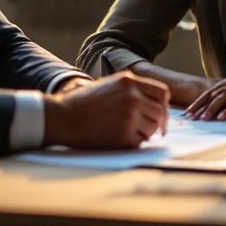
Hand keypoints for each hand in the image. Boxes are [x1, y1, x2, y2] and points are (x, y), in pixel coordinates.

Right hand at [43, 72, 169, 148]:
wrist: (62, 117)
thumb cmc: (83, 103)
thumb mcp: (109, 86)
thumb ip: (131, 90)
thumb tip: (153, 103)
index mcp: (129, 82)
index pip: (162, 93)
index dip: (163, 106)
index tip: (160, 116)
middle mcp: (132, 97)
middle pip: (160, 113)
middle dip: (157, 124)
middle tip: (151, 132)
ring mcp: (129, 116)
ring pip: (151, 129)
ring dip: (144, 135)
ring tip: (127, 133)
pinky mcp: (123, 135)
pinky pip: (139, 142)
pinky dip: (132, 144)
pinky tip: (117, 139)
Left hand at [185, 71, 225, 120]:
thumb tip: (215, 111)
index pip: (213, 89)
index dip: (200, 100)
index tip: (189, 111)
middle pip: (216, 92)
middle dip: (201, 105)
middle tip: (190, 116)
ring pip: (225, 97)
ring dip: (212, 108)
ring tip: (203, 118)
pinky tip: (221, 118)